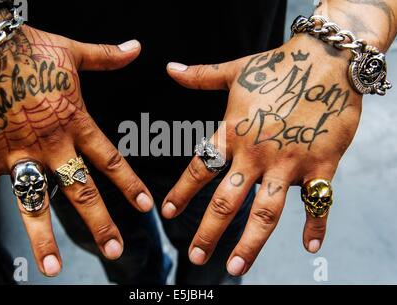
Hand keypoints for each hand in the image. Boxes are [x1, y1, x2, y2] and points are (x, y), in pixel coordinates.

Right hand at [0, 10, 152, 275]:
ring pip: (34, 201)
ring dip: (42, 236)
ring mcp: (16, 151)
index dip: (129, 184)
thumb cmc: (27, 46)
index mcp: (74, 122)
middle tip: (114, 250)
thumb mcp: (72, 51)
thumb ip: (106, 56)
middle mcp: (50, 144)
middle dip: (99, 222)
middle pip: (80, 190)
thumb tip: (136, 48)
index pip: (109, 160)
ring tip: (52, 267)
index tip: (145, 206)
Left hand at [163, 34, 361, 275]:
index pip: (199, 169)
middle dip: (208, 231)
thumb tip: (169, 68)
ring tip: (236, 267)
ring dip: (250, 243)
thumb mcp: (235, 70)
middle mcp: (256, 153)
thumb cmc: (278, 65)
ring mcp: (288, 162)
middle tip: (196, 257)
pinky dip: (315, 225)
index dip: (181, 193)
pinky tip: (309, 246)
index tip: (167, 214)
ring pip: (265, 212)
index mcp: (233, 132)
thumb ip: (200, 76)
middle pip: (226, 201)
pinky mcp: (321, 164)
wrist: (327, 59)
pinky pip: (318, 202)